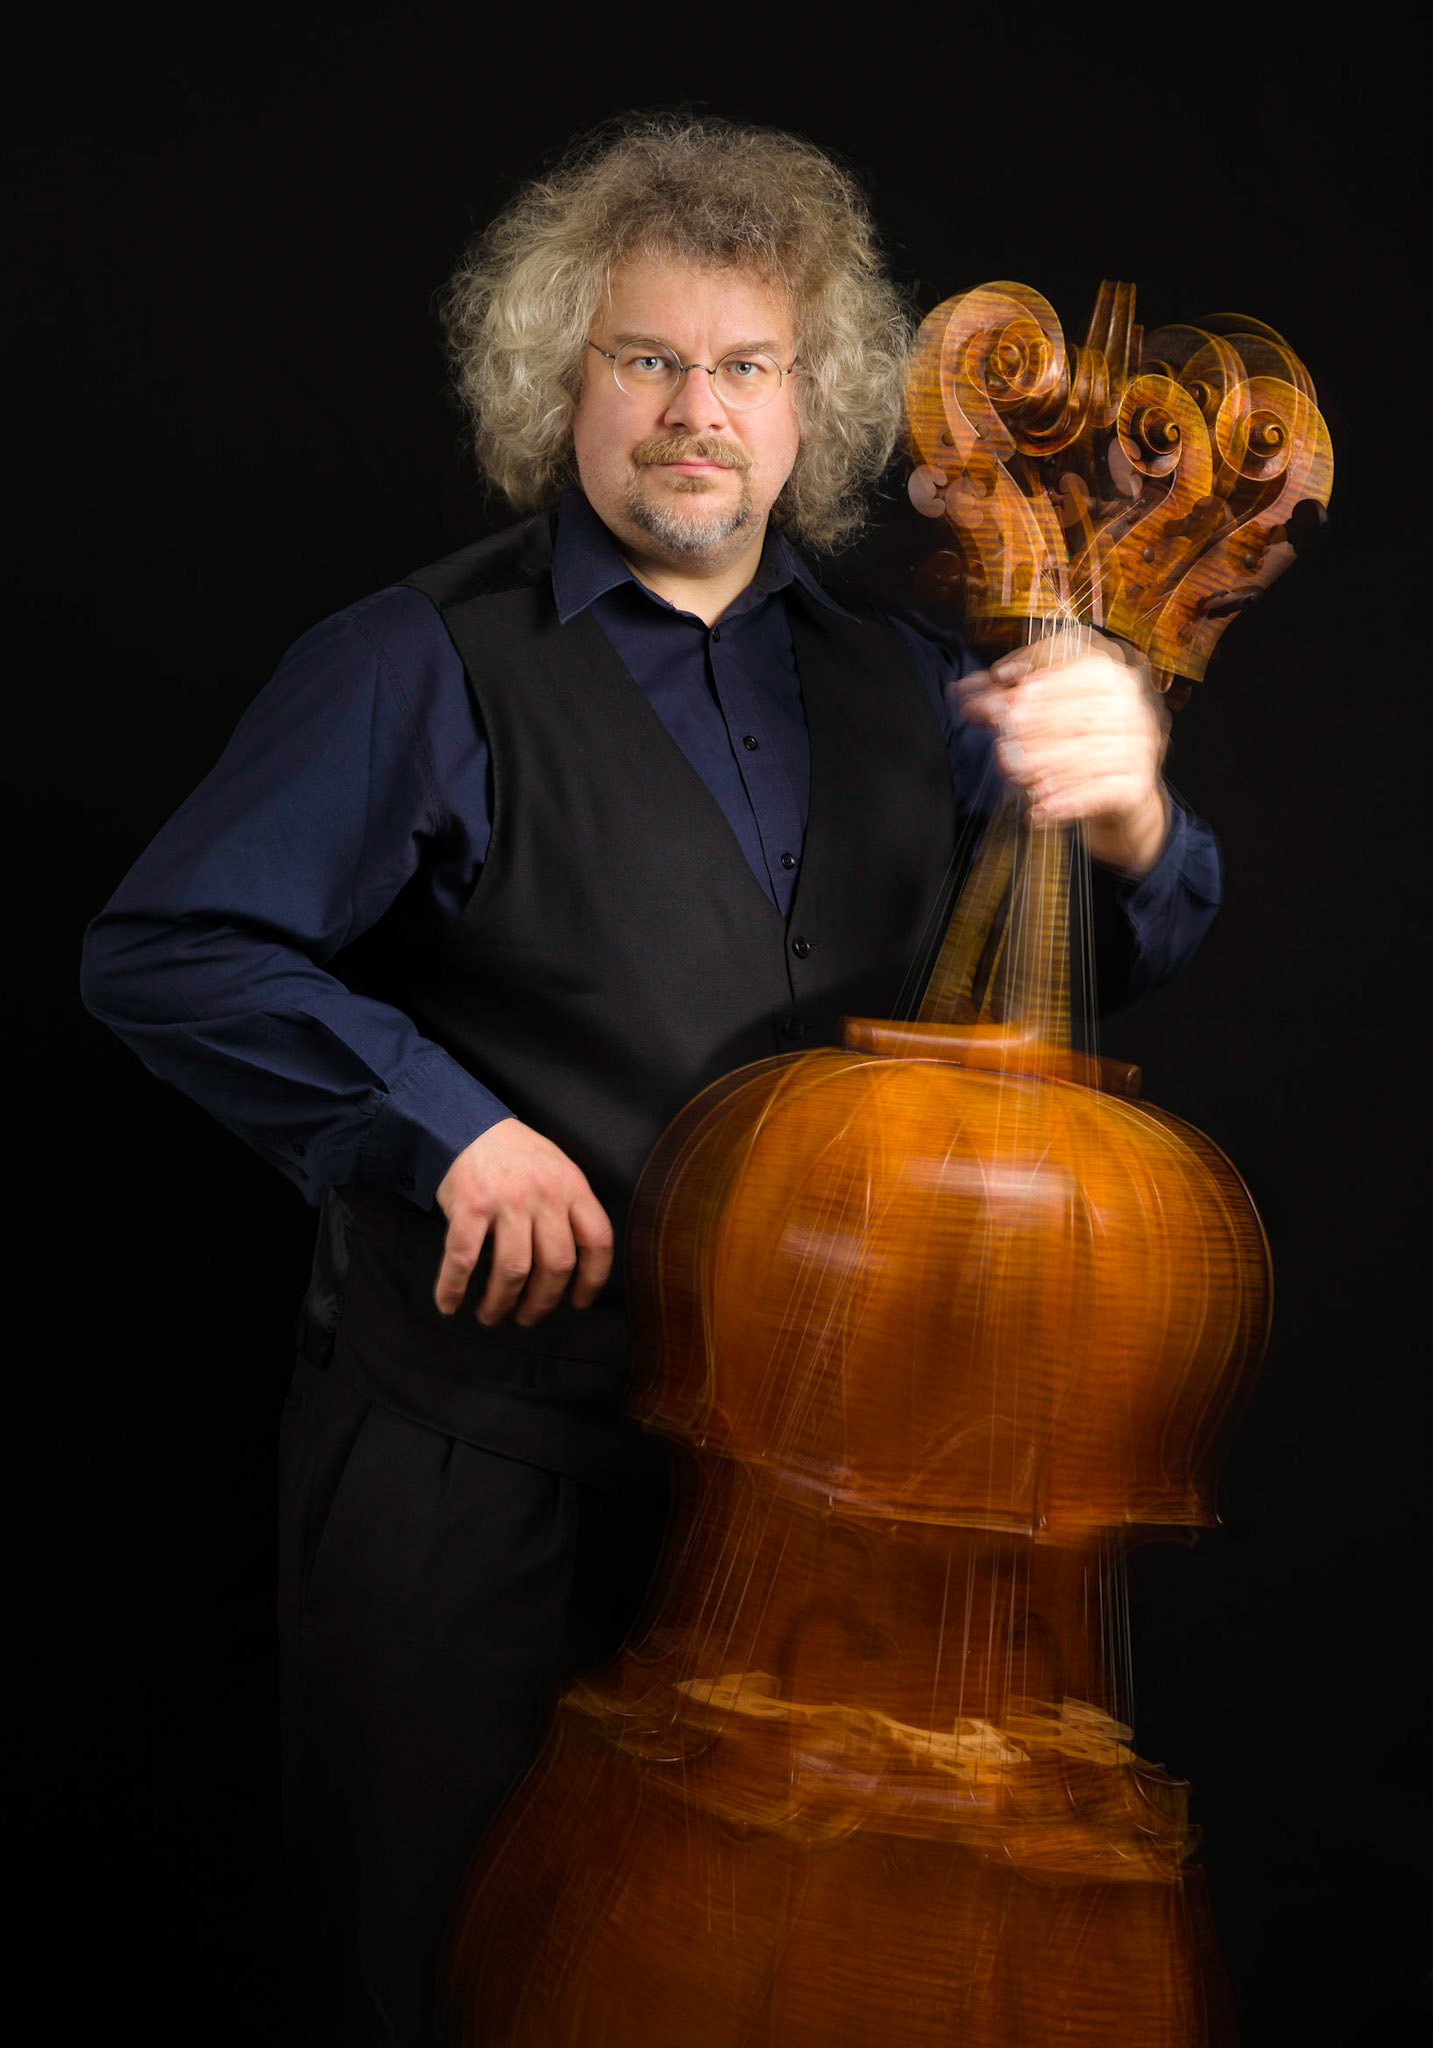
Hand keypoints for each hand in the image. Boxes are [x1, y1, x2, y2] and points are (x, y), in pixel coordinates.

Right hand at [433, 1117, 612, 1327]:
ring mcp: (506, 1201)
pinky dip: (452, 1287)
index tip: (579, 1301)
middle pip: (555, 1265)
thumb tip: (573, 1263)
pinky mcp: (469, 1205)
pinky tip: (448, 1303)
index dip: (593, 1279)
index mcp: (572, 1187)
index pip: (597, 1241)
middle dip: (541, 1302)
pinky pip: (463, 1259)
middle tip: (528, 1317)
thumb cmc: (513, 1152)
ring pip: (513, 1270)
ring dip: (501, 1303)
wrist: (465, 1121)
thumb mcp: (556, 1168)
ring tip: (492, 1315)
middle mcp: (544, 1195)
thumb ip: (568, 1205)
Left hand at [955, 631, 1170, 872]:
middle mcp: (1132, 704)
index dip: (1041, 669)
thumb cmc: (1074, 741)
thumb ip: (1004, 698)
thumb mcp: (1040, 713)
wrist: (1118, 792)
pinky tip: (1039, 807)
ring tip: (1015, 771)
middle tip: (1003, 734)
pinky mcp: (1137, 784)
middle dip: (1038, 721)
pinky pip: (1101, 792)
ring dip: (1049, 762)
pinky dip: (1068, 801)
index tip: (1003, 680)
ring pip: (1091, 751)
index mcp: (1111, 674)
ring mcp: (1139, 743)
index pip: (1081, 661)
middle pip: (1083, 709)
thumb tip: (960, 692)